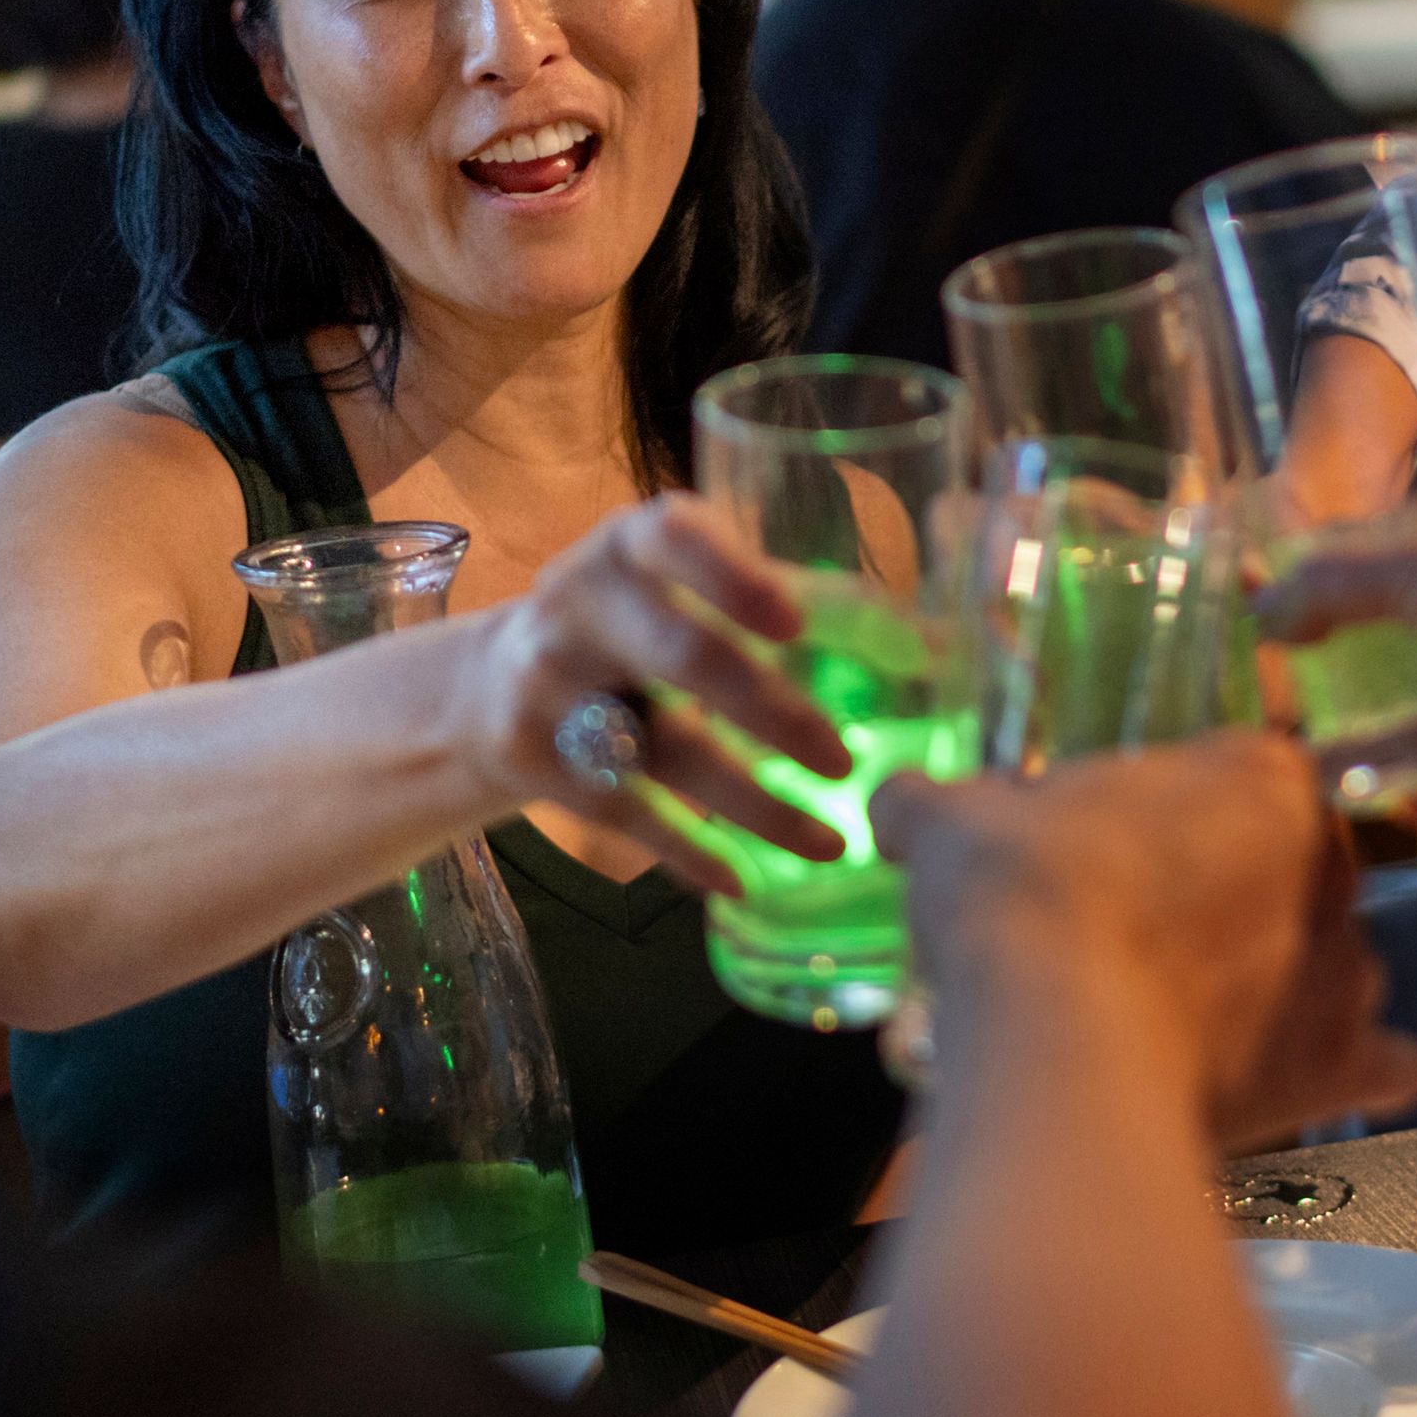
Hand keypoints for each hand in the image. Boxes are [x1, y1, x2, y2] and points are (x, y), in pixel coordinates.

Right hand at [459, 495, 854, 891]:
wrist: (488, 685)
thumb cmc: (630, 623)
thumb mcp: (683, 589)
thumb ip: (789, 602)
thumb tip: (929, 645)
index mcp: (632, 544)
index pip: (675, 537)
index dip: (734, 578)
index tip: (795, 624)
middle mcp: (581, 603)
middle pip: (683, 657)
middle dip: (771, 713)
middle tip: (842, 760)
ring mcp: (547, 682)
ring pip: (664, 750)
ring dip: (754, 803)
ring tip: (829, 844)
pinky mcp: (529, 757)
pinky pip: (624, 811)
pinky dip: (688, 850)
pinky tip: (742, 880)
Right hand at [878, 736, 1416, 1148]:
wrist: (1055, 1041)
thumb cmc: (1024, 896)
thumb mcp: (956, 822)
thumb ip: (934, 802)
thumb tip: (898, 802)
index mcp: (1260, 775)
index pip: (1247, 766)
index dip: (1185, 805)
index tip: (1127, 842)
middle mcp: (1329, 865)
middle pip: (1294, 868)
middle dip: (1238, 895)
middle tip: (1148, 930)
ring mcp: (1346, 969)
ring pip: (1334, 962)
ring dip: (1284, 982)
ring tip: (1194, 1012)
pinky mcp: (1338, 1068)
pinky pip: (1371, 1063)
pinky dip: (1338, 1067)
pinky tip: (1280, 1072)